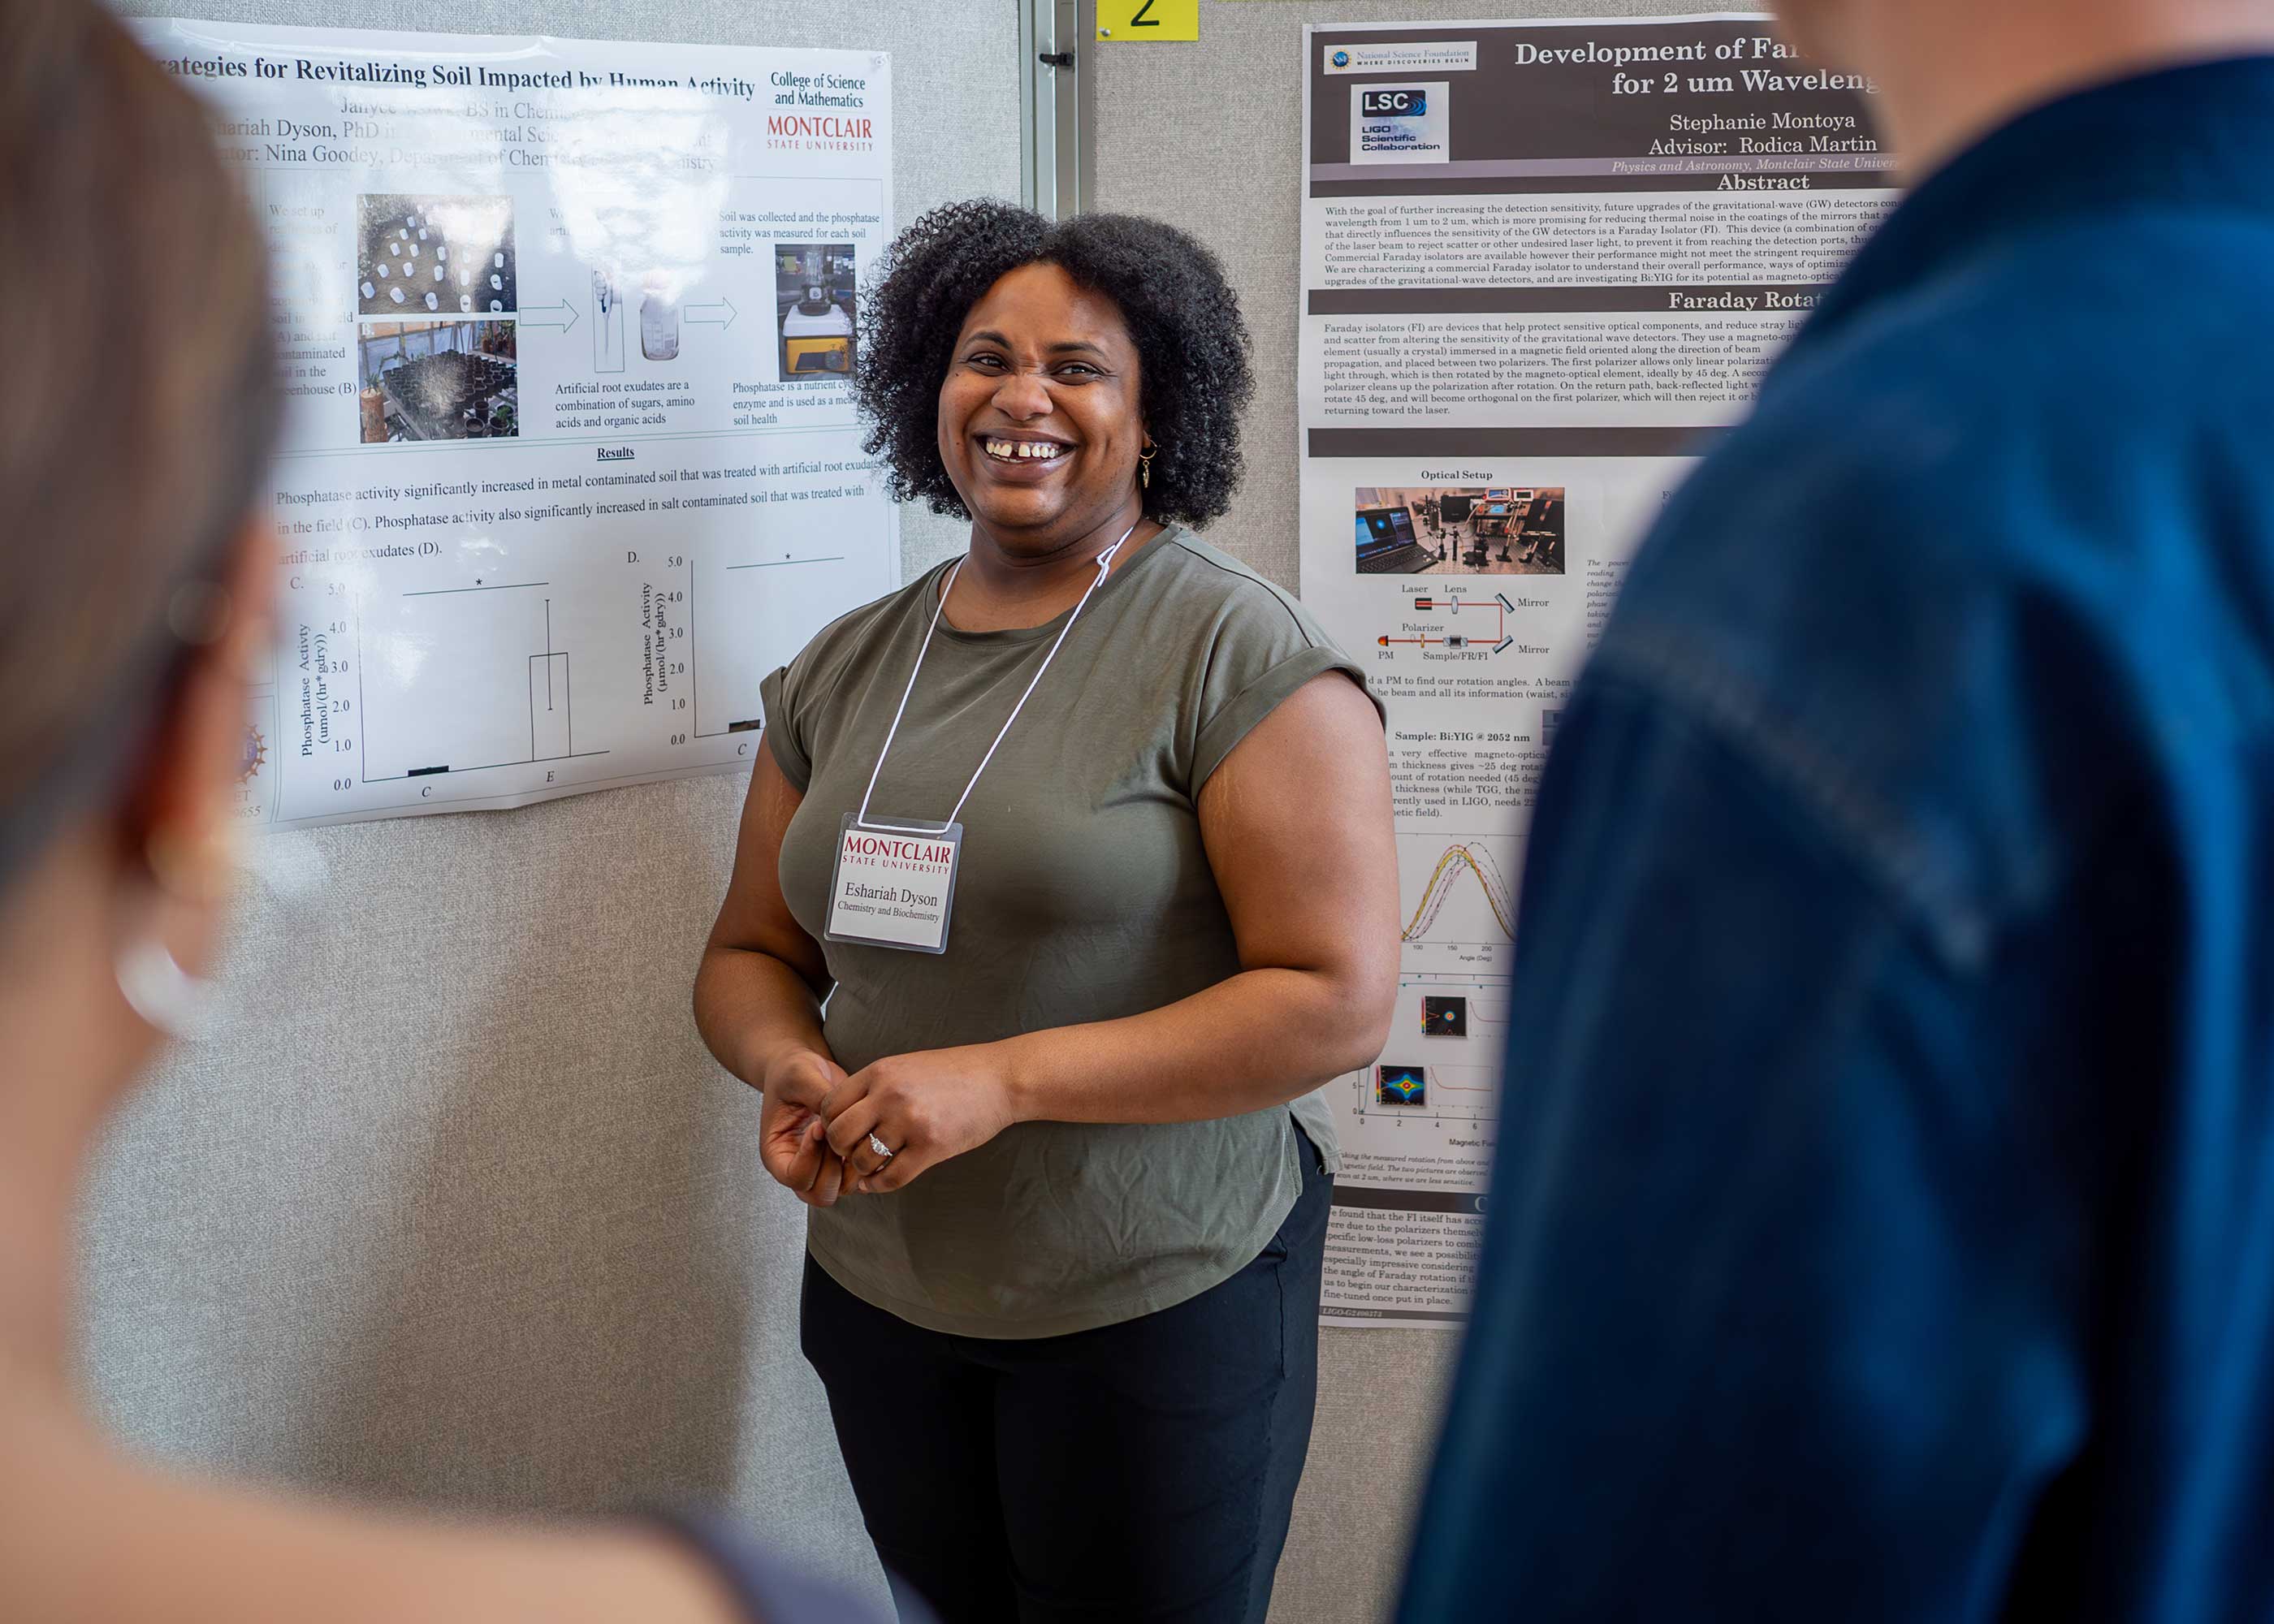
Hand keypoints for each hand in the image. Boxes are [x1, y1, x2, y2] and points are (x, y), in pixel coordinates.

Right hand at [759, 1050, 850, 1206]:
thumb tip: (837, 1122)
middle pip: (819, 1194)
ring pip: (841, 1190)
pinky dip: (863, 1161)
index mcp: (776, 1153)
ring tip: (850, 1132)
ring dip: (850, 1166)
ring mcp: (820, 1167)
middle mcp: (797, 1167)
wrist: (805, 1069)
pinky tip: (861, 1132)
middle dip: (833, 1167)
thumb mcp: (800, 1076)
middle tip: (836, 1134)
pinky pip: (856, 1176)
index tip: (817, 1126)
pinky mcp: (840, 1160)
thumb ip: (818, 1098)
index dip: (810, 1157)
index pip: (794, 1177)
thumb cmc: (794, 1071)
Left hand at [820, 1045, 1017, 1193]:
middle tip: (853, 1151)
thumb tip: (841, 1118)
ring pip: (863, 1159)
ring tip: (872, 1165)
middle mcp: (890, 1095)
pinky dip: (879, 1185)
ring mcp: (910, 1122)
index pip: (830, 1105)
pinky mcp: (931, 1147)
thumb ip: (874, 1087)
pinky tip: (880, 1181)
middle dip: (841, 1149)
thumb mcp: (906, 1066)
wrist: (1001, 1079)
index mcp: (880, 1072)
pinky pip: (891, 1177)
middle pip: (839, 1135)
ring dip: (863, 1168)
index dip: (829, 1124)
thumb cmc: (954, 1073)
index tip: (843, 1132)